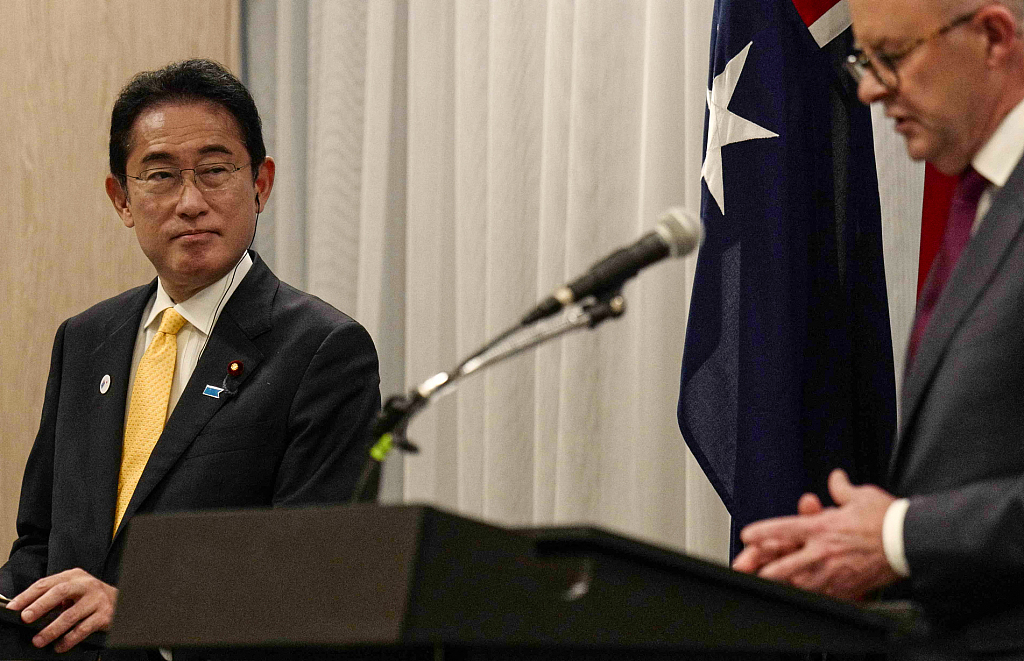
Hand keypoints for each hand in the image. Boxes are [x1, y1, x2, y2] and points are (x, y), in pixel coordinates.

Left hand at [5, 568, 117, 651]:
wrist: (124, 602)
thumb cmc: (92, 598)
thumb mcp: (74, 591)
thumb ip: (54, 597)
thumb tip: (26, 610)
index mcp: (74, 576)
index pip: (47, 583)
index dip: (28, 595)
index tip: (14, 607)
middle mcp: (86, 585)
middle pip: (60, 592)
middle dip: (41, 605)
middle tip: (26, 618)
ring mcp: (97, 599)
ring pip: (71, 614)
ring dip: (52, 629)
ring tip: (39, 640)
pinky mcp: (105, 615)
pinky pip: (83, 629)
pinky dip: (69, 640)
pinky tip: (60, 646)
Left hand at [732, 468, 899, 599]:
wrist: (911, 541)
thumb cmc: (887, 519)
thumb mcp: (860, 495)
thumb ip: (842, 488)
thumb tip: (836, 478)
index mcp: (822, 527)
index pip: (784, 528)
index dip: (762, 532)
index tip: (746, 535)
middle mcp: (824, 551)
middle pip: (785, 565)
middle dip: (765, 571)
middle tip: (749, 573)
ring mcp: (834, 572)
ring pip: (801, 584)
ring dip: (786, 585)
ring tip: (773, 587)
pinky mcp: (849, 587)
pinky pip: (825, 595)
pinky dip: (813, 596)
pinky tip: (806, 597)